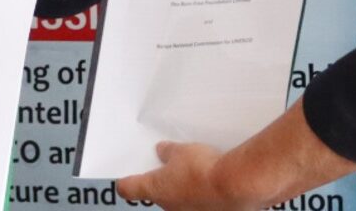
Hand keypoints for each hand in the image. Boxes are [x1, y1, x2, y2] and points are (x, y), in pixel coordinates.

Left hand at [117, 142, 257, 210]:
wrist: (233, 185)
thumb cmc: (205, 170)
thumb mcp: (182, 151)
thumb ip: (170, 152)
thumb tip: (163, 151)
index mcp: (156, 189)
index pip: (129, 189)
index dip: (125, 184)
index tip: (122, 182)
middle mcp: (169, 207)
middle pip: (158, 197)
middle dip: (164, 185)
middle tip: (171, 169)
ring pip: (180, 203)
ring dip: (185, 192)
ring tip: (198, 175)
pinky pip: (200, 206)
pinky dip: (204, 198)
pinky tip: (213, 185)